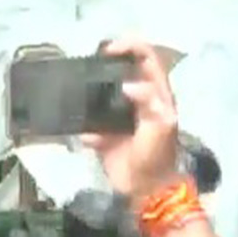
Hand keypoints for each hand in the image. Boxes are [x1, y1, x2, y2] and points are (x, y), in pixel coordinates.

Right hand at [80, 37, 180, 202]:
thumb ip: (148, 102)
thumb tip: (127, 85)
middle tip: (90, 63)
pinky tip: (79, 127)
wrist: (145, 190)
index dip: (131, 47)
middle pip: (124, 71)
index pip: (148, 58)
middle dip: (108, 64)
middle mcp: (139, 100)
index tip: (109, 50)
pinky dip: (84, 124)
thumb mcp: (160, 126)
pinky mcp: (106, 135)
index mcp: (156, 94)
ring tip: (78, 88)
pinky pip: (90, 123)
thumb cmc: (157, 155)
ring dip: (92, 91)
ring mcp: (121, 117)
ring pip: (105, 94)